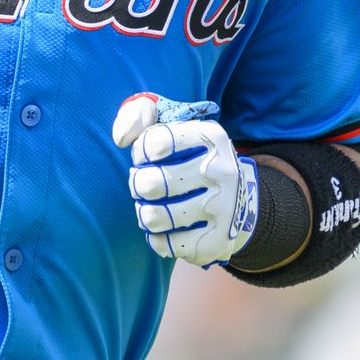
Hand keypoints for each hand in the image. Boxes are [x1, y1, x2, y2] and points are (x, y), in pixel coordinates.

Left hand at [112, 93, 259, 267]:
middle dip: (138, 185)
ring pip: (154, 217)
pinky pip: (165, 244)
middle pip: (150, 183)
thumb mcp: (171, 126)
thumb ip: (139, 115)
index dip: (141, 152)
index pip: (154, 142)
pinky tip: (167, 228)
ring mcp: (222, 208)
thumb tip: (121, 137)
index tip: (148, 157)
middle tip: (145, 185)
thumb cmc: (188, 158)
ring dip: (144, 213)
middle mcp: (221, 170)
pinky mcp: (217, 241)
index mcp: (210, 136)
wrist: (237, 200)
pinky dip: (157, 238)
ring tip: (152, 208)